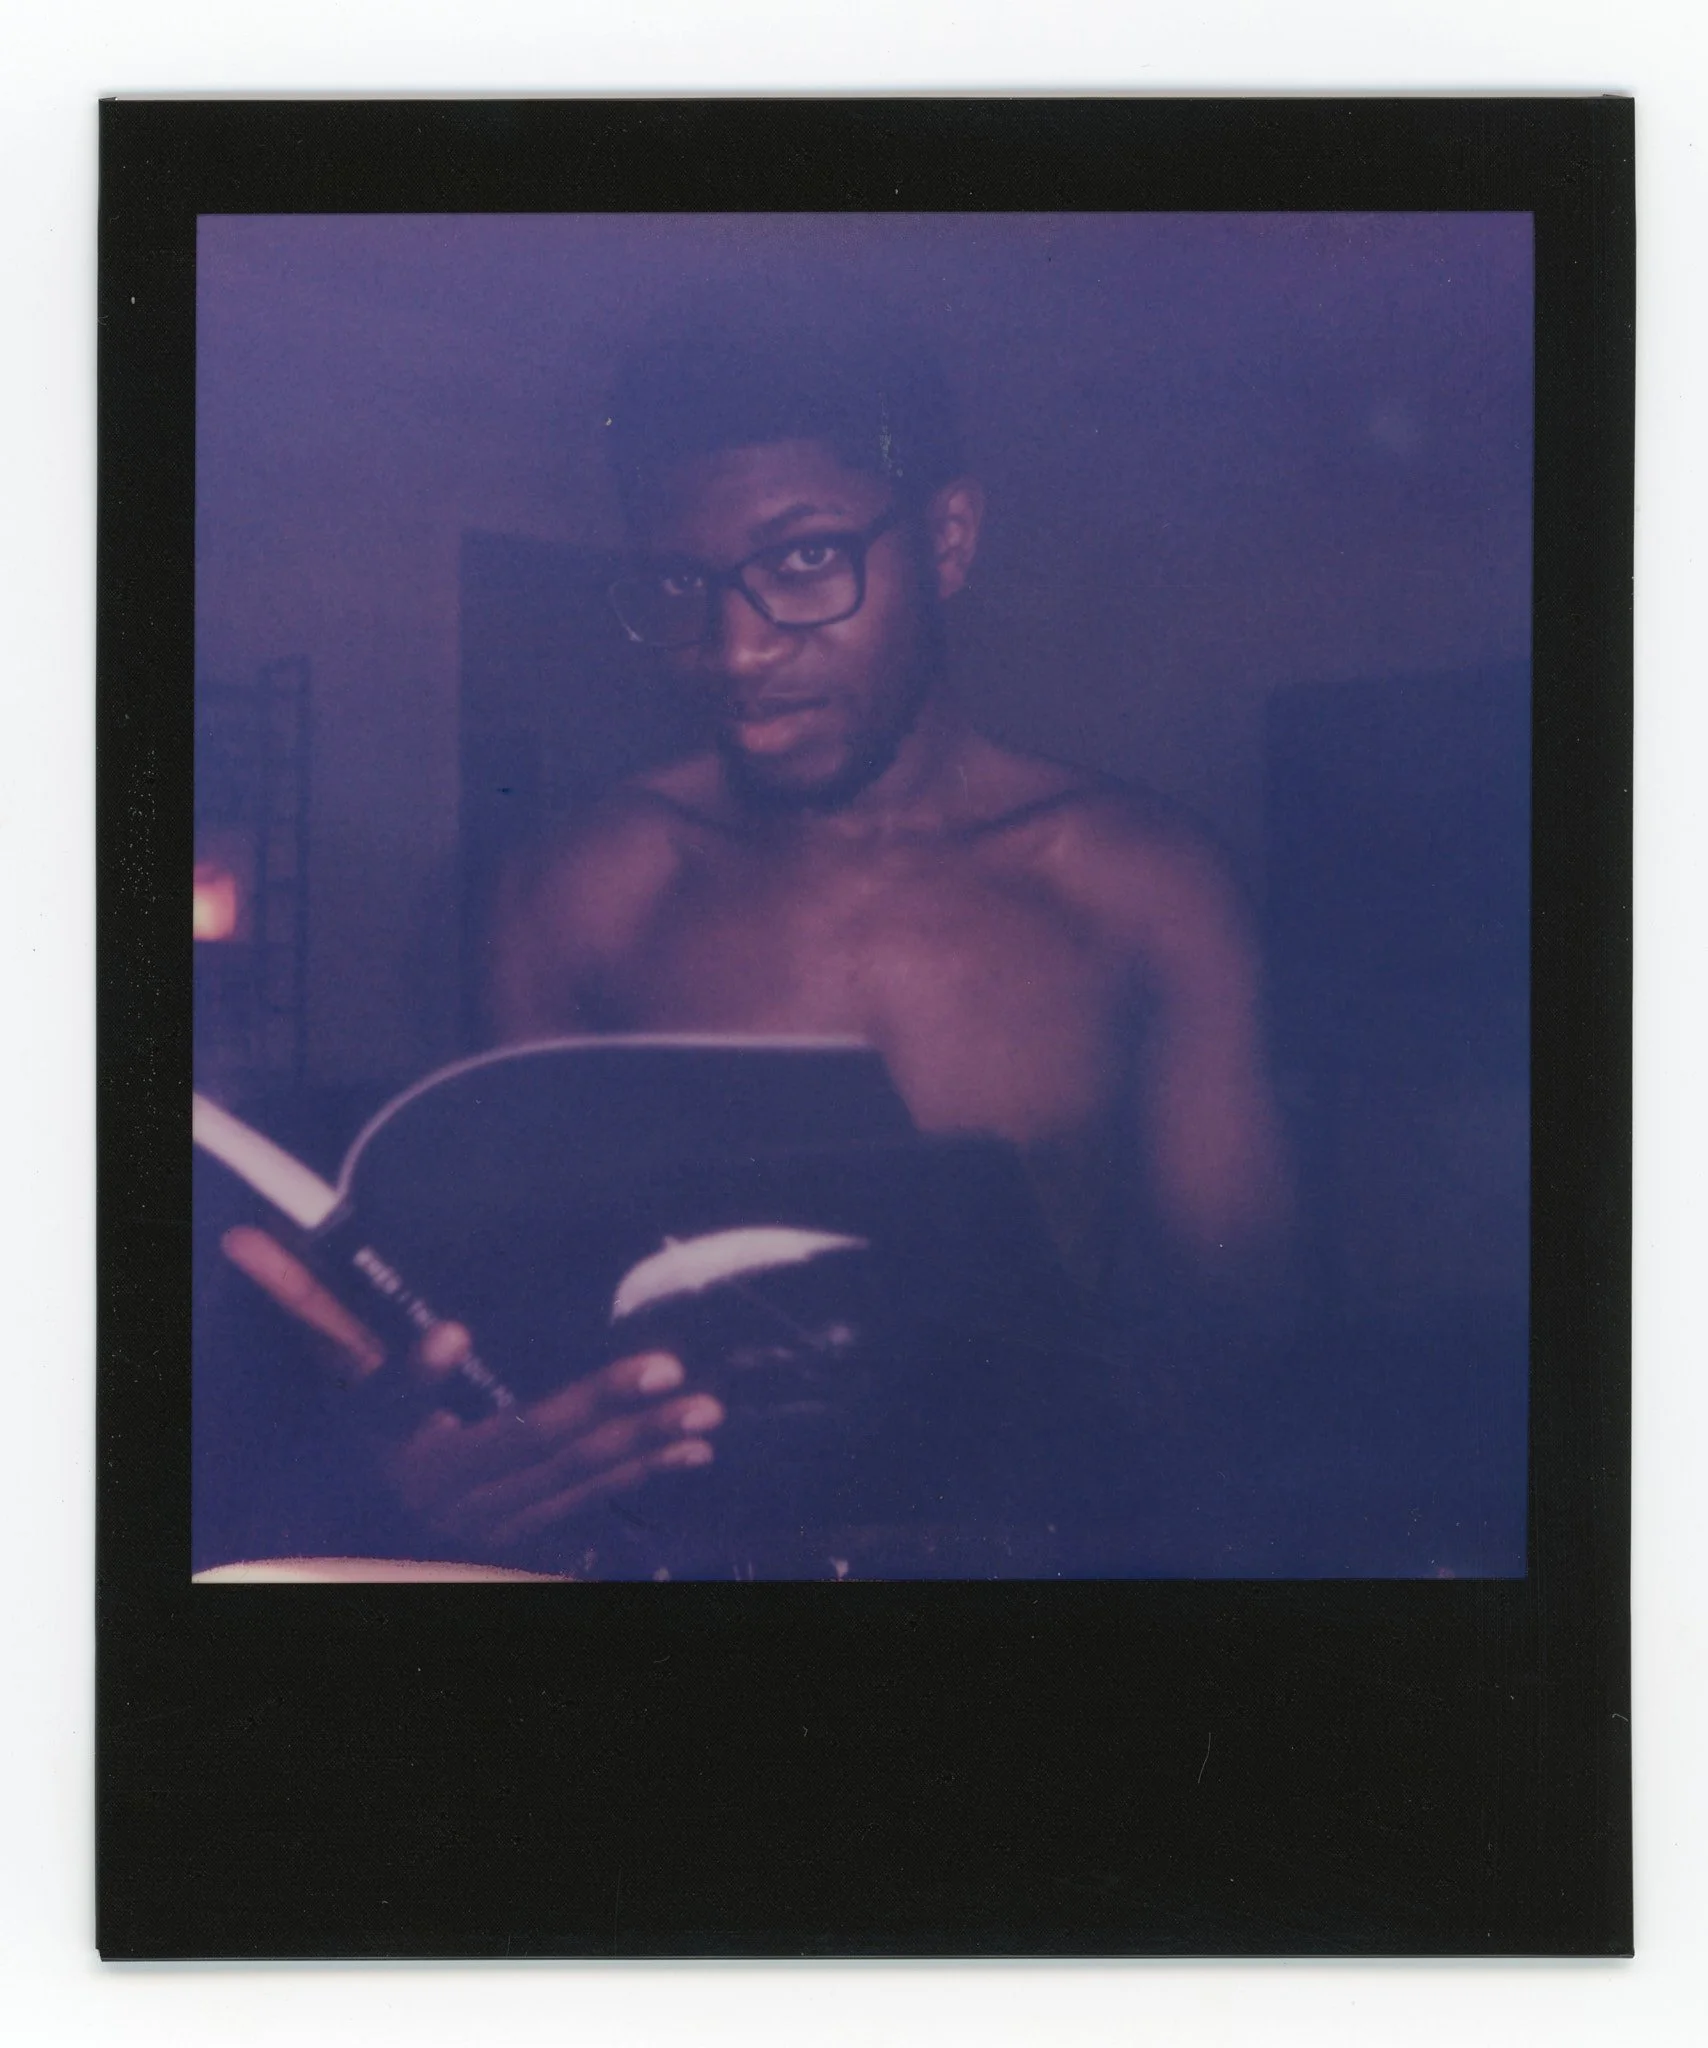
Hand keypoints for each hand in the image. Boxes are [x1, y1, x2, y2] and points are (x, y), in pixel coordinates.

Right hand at [219, 1227, 724, 1550]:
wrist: (361, 1539)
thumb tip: (247, 1243)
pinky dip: (643, 1474)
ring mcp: (487, 1524)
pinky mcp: (524, 1538)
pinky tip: (690, 1449)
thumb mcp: (332, 1382)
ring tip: (701, 1409)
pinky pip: (590, 1503)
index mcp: (384, 1446)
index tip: (453, 1334)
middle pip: (521, 1445)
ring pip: (570, 1478)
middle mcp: (438, 1493)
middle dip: (600, 1408)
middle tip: (667, 1371)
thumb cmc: (350, 1445)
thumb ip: (309, 1312)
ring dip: (642, 1443)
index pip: (386, 1407)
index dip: (416, 1375)